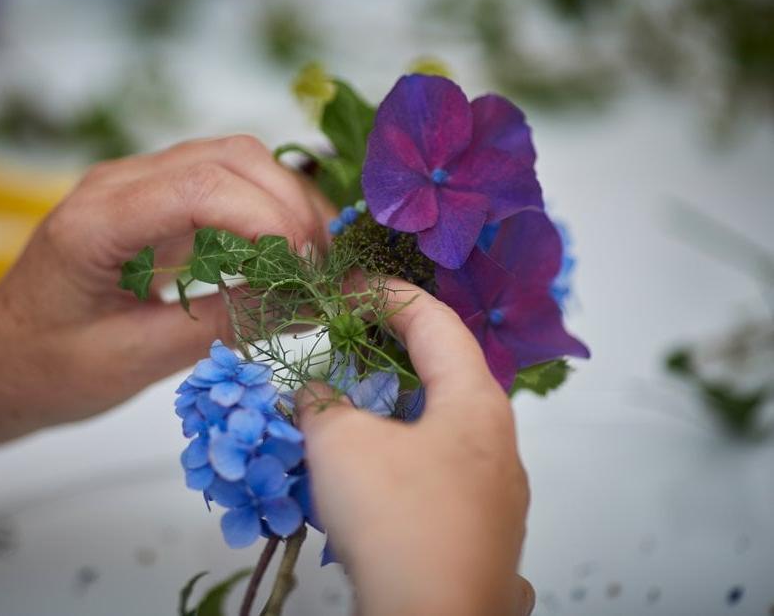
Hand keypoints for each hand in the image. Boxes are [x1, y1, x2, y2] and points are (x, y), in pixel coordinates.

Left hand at [0, 135, 329, 442]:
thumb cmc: (44, 369)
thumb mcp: (136, 359)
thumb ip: (224, 325)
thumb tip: (309, 304)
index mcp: (96, 221)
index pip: (202, 187)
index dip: (270, 221)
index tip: (308, 273)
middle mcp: (118, 184)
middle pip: (230, 157)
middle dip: (291, 205)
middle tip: (323, 270)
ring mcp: (135, 186)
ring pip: (234, 161)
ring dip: (285, 202)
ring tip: (314, 262)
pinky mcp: (152, 203)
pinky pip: (223, 185)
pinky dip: (265, 211)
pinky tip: (284, 254)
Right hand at [297, 282, 533, 615]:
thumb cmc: (399, 521)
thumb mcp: (341, 444)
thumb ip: (321, 403)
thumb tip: (316, 395)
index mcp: (476, 402)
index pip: (436, 321)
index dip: (388, 293)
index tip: (349, 284)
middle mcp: (497, 440)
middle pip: (444, 370)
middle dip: (390, 349)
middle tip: (347, 337)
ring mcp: (494, 489)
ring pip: (439, 424)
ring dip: (392, 406)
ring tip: (348, 405)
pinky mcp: (478, 528)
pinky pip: (438, 468)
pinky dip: (400, 450)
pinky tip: (367, 470)